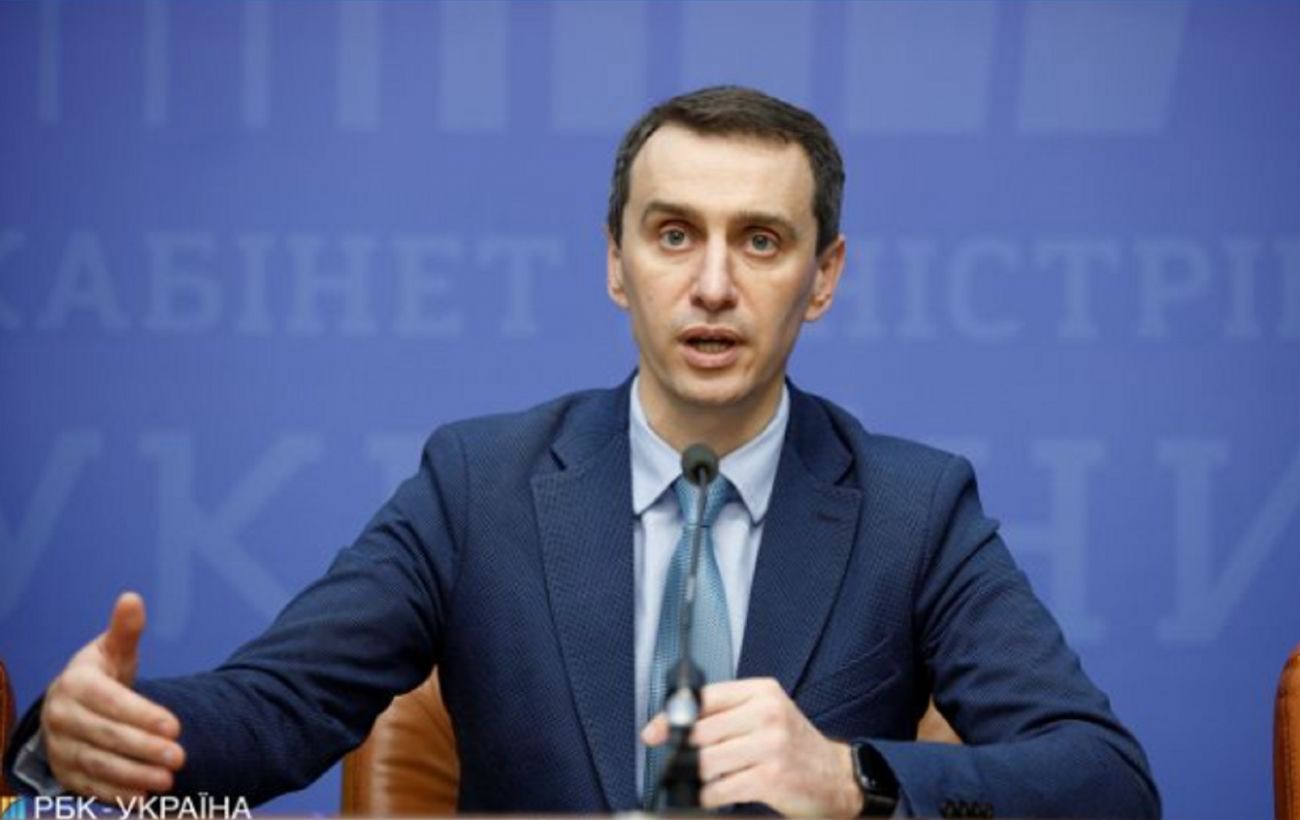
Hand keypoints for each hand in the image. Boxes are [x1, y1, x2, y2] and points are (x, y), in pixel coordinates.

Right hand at [41, 591, 185, 799]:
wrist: (72, 705)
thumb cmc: (101, 675)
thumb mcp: (112, 651)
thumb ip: (125, 630)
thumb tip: (131, 598)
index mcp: (75, 683)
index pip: (109, 702)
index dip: (141, 715)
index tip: (176, 725)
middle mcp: (61, 717)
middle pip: (105, 737)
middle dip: (143, 749)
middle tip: (180, 757)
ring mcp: (60, 747)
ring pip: (97, 764)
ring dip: (133, 775)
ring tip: (169, 779)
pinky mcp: (64, 773)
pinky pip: (89, 786)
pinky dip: (115, 793)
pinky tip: (144, 797)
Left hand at [641, 677, 862, 816]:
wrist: (836, 777)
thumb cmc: (793, 746)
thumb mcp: (766, 716)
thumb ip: (727, 715)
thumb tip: (674, 726)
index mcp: (762, 692)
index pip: (706, 698)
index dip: (672, 716)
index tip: (653, 732)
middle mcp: (767, 714)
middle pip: (701, 732)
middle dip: (678, 750)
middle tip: (667, 761)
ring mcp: (770, 746)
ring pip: (707, 762)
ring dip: (690, 776)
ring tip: (683, 781)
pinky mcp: (770, 778)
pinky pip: (720, 789)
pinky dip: (705, 797)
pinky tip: (703, 797)